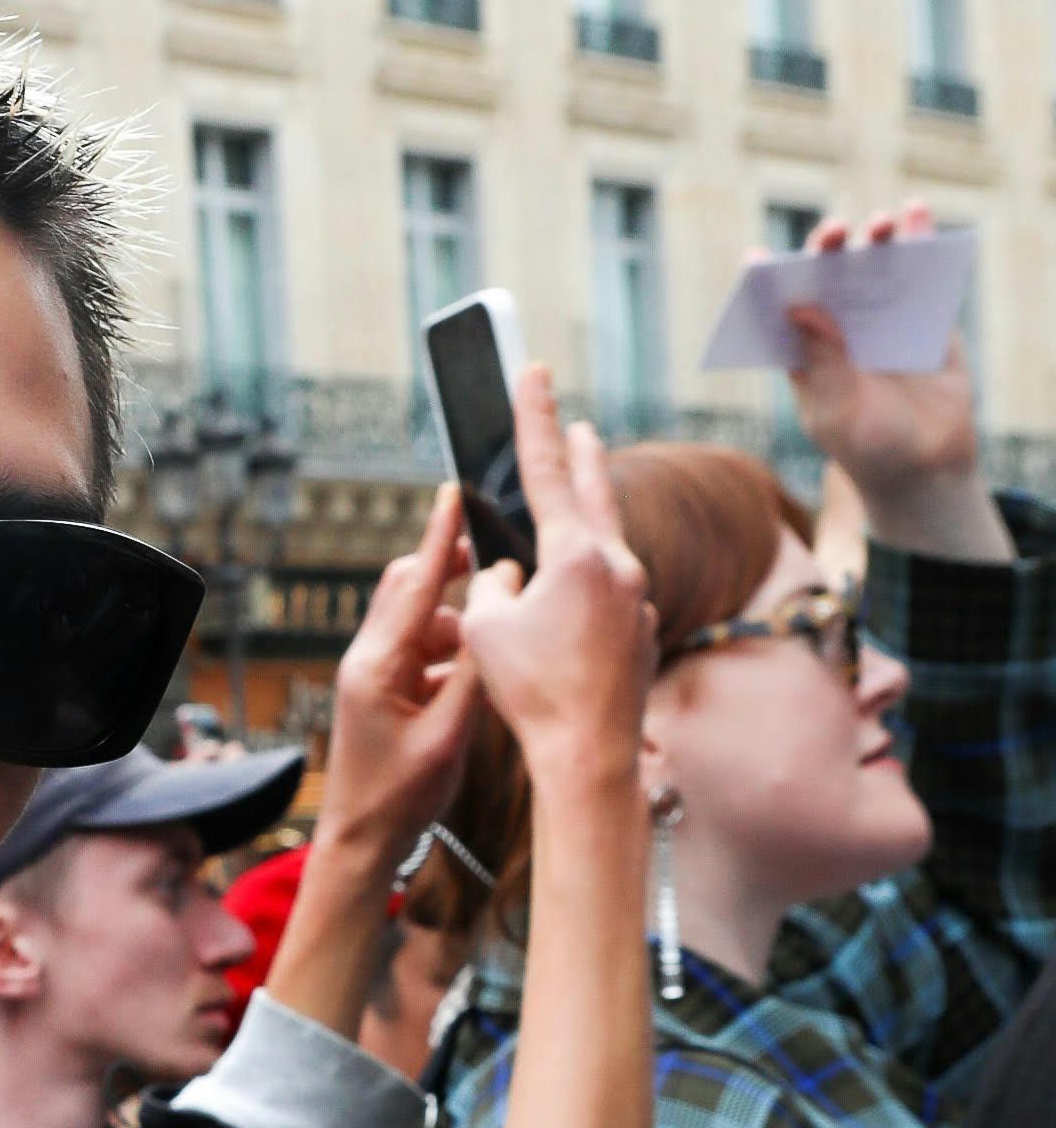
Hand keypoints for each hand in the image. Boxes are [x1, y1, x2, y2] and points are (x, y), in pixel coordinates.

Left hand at [310, 483, 480, 864]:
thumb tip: (495, 615)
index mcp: (378, 666)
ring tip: (488, 658)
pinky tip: (474, 683)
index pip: (414, 585)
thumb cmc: (400, 798)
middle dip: (449, 577)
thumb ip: (473, 673)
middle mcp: (368, 660)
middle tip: (493, 573)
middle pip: (409, 589)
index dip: (439, 537)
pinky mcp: (381, 690)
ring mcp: (372, 674)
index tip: (454, 492)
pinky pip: (419, 653)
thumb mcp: (450, 736)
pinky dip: (448, 658)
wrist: (361, 841)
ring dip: (456, 630)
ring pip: (419, 623)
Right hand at [460, 366, 653, 788]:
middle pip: (594, 493)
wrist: (591, 755)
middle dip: (580, 456)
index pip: (546, 469)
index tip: (533, 371)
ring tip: (565, 530)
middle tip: (578, 426)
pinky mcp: (643, 632)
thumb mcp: (485, 631)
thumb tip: (509, 574)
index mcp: (575, 553)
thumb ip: (492, 585)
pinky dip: (586, 596)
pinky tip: (568, 626)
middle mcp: (617, 565)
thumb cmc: (533, 694)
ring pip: (605, 549)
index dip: (534, 416)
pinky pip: (609, 598)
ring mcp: (637, 598)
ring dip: (583, 533)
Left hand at [782, 204, 1008, 560]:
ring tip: (881, 225)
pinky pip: (919, 268)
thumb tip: (796, 306)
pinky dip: (919, 237)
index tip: (757, 260)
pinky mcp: (923, 311)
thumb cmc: (871, 449)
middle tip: (834, 234)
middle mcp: (839, 326)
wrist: (929, 468)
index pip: (777, 308)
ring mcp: (881, 315)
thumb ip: (823, 360)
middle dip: (825, 249)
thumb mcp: (840, 411)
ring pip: (872, 263)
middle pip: (826, 274)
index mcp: (804, 352)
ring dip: (875, 237)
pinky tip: (916, 212)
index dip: (764, 282)